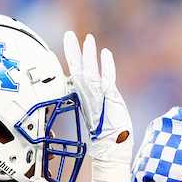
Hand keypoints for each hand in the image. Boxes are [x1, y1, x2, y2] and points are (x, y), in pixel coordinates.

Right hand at [63, 31, 134, 181]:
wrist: (112, 148)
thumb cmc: (108, 131)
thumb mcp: (100, 109)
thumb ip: (98, 95)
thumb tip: (95, 85)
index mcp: (84, 97)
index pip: (75, 73)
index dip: (72, 56)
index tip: (69, 41)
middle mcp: (88, 96)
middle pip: (77, 69)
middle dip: (73, 51)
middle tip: (69, 33)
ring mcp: (98, 97)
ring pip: (90, 72)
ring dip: (88, 55)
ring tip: (87, 39)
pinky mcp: (109, 99)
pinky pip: (107, 80)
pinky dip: (106, 66)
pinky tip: (105, 53)